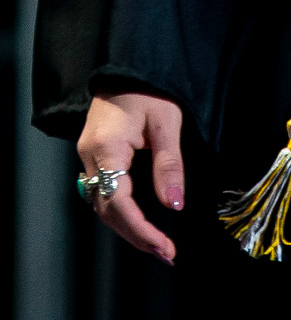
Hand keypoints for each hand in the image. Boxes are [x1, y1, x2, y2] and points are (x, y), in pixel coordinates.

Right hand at [76, 90, 184, 264]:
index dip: (140, 230)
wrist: (128, 65)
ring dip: (127, 227)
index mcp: (106, 148)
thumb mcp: (166, 124)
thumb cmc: (150, 88)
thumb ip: (168, 165)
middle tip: (166, 254)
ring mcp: (88, 156)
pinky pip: (102, 191)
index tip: (164, 247)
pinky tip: (140, 221)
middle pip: (106, 209)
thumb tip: (174, 206)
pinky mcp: (94, 154)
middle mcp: (89, 157)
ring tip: (157, 245)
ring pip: (102, 204)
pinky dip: (121, 211)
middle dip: (135, 235)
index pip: (118, 202)